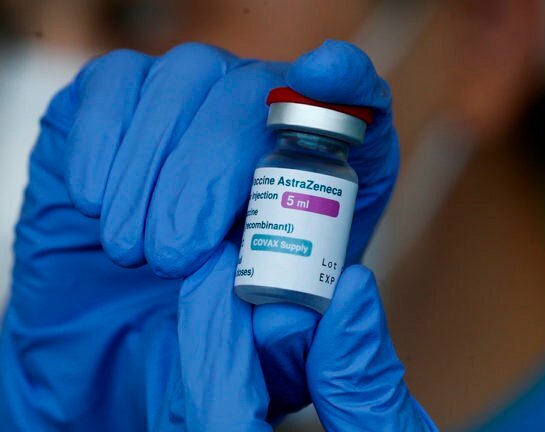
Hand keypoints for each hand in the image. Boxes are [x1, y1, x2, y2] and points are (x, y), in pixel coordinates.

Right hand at [0, 40, 399, 429]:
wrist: (129, 324)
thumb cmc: (218, 325)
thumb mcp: (271, 347)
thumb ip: (297, 334)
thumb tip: (294, 314)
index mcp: (327, 164)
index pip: (355, 98)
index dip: (344, 79)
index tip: (322, 79)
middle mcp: (266, 111)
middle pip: (255, 92)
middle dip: (207, 173)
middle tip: (173, 256)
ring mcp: (195, 97)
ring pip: (185, 80)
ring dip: (151, 167)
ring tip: (131, 250)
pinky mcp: (122, 98)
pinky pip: (114, 86)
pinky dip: (101, 142)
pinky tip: (97, 202)